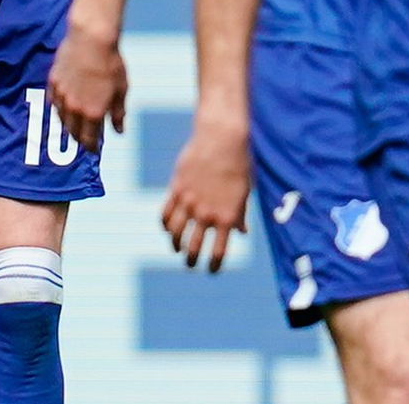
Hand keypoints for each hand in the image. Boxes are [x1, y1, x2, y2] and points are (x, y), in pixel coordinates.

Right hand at [48, 16, 126, 150]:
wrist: (92, 38)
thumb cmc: (111, 63)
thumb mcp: (121, 90)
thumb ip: (118, 113)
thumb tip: (119, 131)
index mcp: (93, 112)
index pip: (89, 140)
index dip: (91, 147)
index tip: (93, 149)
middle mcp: (74, 108)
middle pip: (73, 132)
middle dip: (79, 138)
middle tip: (85, 138)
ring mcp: (62, 95)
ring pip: (61, 118)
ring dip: (68, 124)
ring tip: (75, 123)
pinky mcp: (53, 82)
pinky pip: (54, 102)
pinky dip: (59, 108)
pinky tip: (64, 106)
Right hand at [161, 112, 249, 272]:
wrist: (222, 138)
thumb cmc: (238, 164)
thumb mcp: (243, 192)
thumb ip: (240, 214)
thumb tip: (242, 232)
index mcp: (227, 217)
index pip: (219, 252)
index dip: (214, 265)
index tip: (212, 270)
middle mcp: (206, 213)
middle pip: (194, 248)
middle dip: (192, 260)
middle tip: (191, 263)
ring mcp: (189, 202)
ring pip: (175, 233)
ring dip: (175, 244)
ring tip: (177, 247)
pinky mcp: (176, 188)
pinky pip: (165, 213)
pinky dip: (165, 224)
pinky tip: (167, 227)